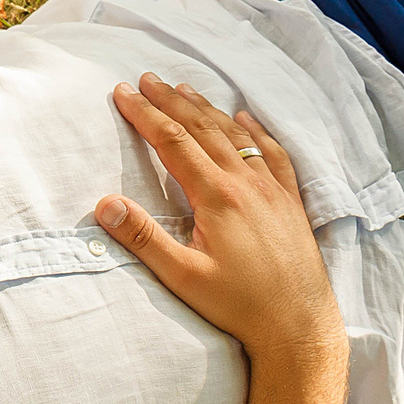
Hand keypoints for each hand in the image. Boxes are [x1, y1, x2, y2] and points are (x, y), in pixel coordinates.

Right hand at [95, 76, 343, 360]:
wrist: (299, 325)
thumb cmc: (240, 306)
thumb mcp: (183, 277)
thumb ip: (143, 239)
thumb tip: (104, 205)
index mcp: (216, 197)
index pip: (172, 143)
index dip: (145, 115)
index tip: (123, 93)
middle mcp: (246, 183)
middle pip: (202, 129)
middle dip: (171, 101)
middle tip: (148, 78)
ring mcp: (272, 190)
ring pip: (235, 135)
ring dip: (206, 109)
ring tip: (185, 89)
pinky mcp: (290, 202)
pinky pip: (272, 153)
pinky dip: (255, 130)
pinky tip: (245, 118)